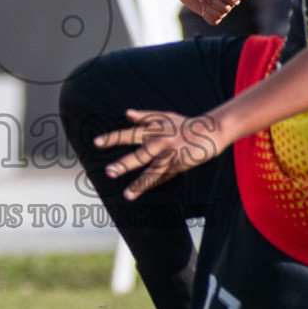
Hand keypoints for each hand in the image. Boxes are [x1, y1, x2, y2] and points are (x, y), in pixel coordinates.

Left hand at [94, 108, 226, 199]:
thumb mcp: (164, 116)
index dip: (112, 138)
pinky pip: (164, 178)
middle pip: (140, 155)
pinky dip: (153, 185)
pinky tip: (141, 193)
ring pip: (153, 172)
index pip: (129, 134)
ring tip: (127, 195)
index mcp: (153, 130)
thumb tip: (127, 113)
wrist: (211, 130)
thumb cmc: (185, 124)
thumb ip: (145, 117)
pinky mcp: (180, 165)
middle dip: (124, 164)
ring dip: (140, 184)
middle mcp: (160, 142)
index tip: (96, 143)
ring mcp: (171, 155)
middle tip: (108, 172)